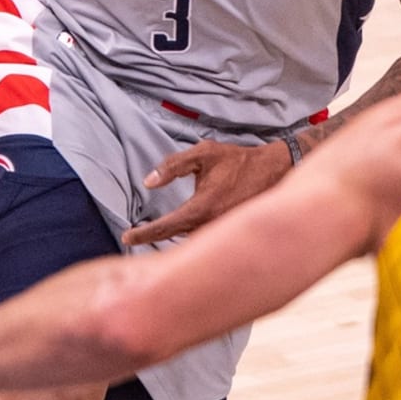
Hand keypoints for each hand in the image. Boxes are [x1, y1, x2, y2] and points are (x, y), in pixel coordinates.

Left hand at [122, 139, 292, 245]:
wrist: (274, 172)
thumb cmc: (238, 161)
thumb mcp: (204, 153)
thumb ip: (173, 165)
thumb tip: (148, 182)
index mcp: (200, 209)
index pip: (163, 228)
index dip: (142, 234)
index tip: (126, 236)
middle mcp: (209, 227)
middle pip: (172, 241)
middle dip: (152, 241)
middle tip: (133, 238)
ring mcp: (220, 235)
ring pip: (187, 245)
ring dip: (169, 242)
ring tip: (151, 238)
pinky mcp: (228, 237)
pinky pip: (201, 244)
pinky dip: (187, 243)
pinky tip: (178, 236)